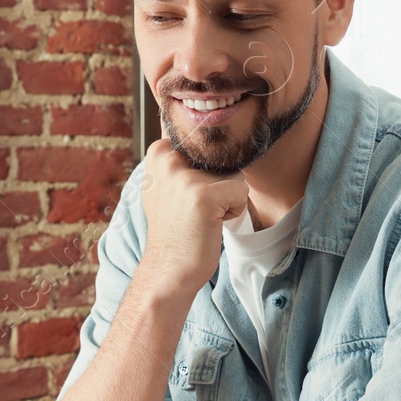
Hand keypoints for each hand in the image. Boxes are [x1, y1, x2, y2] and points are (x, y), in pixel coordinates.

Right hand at [140, 139, 248, 288]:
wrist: (170, 268)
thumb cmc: (176, 229)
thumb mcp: (166, 185)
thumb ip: (180, 159)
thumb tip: (204, 132)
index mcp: (159, 152)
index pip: (207, 145)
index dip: (206, 172)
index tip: (187, 196)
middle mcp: (168, 158)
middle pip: (222, 159)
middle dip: (218, 184)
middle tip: (195, 210)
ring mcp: (185, 176)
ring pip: (234, 175)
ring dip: (227, 198)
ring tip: (203, 217)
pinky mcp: (204, 195)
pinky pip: (241, 191)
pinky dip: (235, 210)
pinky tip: (211, 224)